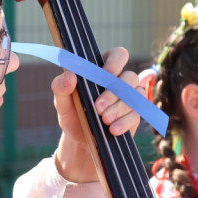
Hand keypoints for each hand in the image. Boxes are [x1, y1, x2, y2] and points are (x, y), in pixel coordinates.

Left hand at [52, 46, 140, 182]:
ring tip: (104, 120)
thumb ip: (61, 88)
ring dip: (119, 108)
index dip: (116, 61)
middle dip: (114, 92)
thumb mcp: (62, 103)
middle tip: (98, 107)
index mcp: (102, 71)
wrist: (81, 142)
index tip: (106, 74)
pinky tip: (113, 130)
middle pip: (129, 77)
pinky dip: (125, 122)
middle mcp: (119, 81)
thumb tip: (69, 75)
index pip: (118, 55)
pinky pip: (137, 114)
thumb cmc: (73, 115)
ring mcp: (129, 98)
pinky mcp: (134, 116)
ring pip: (136, 95)